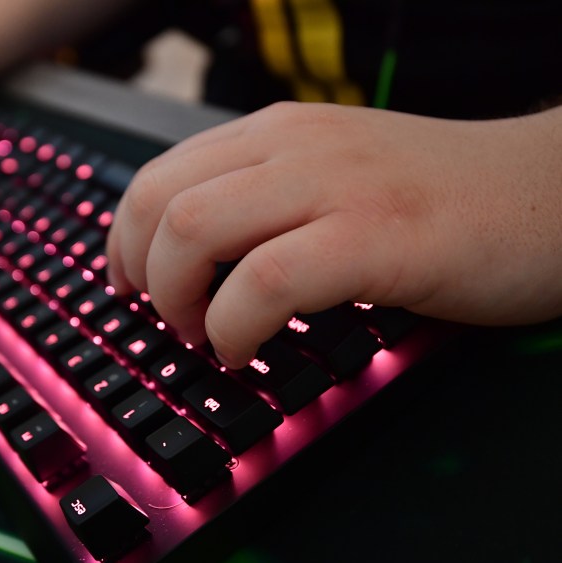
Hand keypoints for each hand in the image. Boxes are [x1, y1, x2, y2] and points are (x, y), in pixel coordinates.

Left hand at [106, 102, 561, 367]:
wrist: (548, 192)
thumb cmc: (438, 198)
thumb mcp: (332, 176)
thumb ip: (264, 198)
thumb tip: (191, 257)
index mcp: (277, 132)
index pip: (159, 175)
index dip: (123, 240)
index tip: (126, 284)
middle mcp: (294, 147)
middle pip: (161, 201)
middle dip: (140, 272)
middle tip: (167, 318)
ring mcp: (334, 187)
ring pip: (196, 231)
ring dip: (179, 299)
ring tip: (205, 336)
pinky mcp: (376, 237)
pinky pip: (265, 282)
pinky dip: (235, 327)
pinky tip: (247, 350)